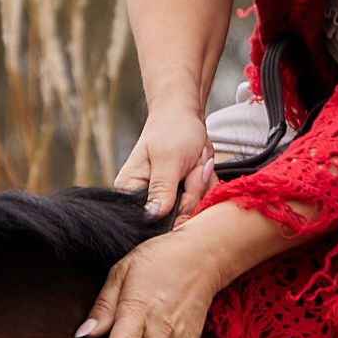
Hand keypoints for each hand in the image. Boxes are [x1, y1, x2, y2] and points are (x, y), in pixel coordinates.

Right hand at [115, 101, 215, 219]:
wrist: (185, 118)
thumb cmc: (172, 130)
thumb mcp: (168, 159)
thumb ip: (161, 189)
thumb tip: (153, 215)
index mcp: (130, 191)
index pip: (151, 220)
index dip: (174, 210)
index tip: (182, 182)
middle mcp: (146, 200)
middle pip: (176, 219)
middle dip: (192, 192)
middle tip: (191, 166)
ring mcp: (167, 201)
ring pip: (193, 212)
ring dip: (201, 186)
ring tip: (194, 163)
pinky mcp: (181, 198)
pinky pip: (201, 204)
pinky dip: (206, 185)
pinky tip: (199, 168)